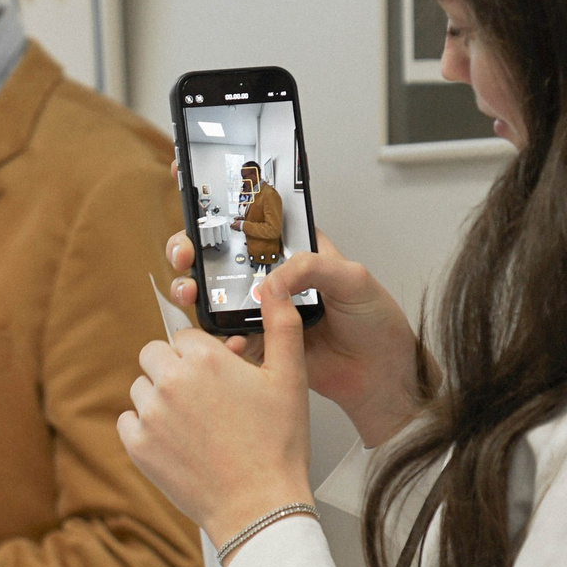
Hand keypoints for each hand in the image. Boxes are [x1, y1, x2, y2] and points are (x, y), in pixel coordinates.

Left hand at [120, 274, 317, 546]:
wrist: (260, 505)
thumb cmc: (278, 445)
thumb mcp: (290, 377)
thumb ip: (281, 325)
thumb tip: (275, 285)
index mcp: (205, 358)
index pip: (184, 336)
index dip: (202, 356)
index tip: (218, 376)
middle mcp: (171, 380)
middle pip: (154, 356)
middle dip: (174, 370)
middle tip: (203, 400)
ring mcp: (150, 414)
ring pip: (141, 389)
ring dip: (160, 399)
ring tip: (193, 425)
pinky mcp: (137, 446)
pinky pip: (128, 423)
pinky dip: (145, 430)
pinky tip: (176, 443)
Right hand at [163, 229, 427, 447]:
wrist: (379, 375)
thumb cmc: (375, 321)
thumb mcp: (352, 278)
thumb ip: (312, 267)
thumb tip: (271, 279)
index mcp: (295, 250)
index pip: (255, 219)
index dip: (224, 206)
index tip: (198, 192)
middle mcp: (272, 277)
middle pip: (220, 255)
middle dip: (193, 248)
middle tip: (186, 252)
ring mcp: (261, 310)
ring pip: (213, 294)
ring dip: (191, 289)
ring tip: (188, 290)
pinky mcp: (257, 343)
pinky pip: (225, 336)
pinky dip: (214, 336)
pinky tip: (221, 336)